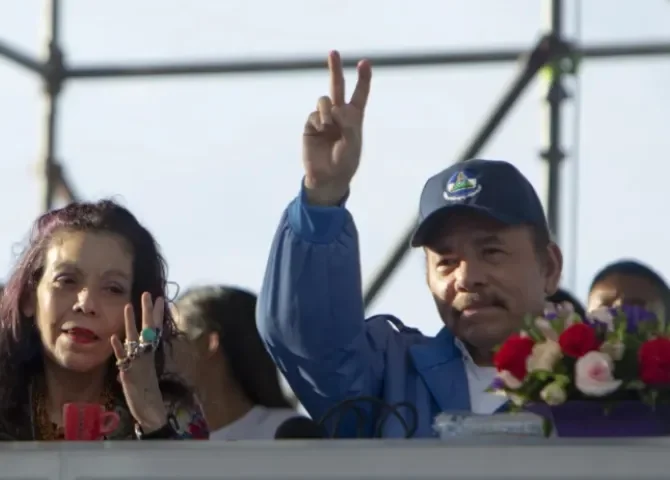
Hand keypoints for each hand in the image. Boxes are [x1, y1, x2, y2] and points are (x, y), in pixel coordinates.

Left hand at [111, 292, 167, 432]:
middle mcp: (146, 356)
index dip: (157, 315)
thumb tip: (127, 349)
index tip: (160, 299)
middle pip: (148, 330)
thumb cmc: (147, 392)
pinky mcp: (129, 373)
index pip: (155, 330)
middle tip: (148, 295)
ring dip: (131, 323)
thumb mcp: (145, 372)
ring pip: (134, 339)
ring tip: (128, 306)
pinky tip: (114, 337)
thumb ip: (136, 359)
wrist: (151, 411)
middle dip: (148, 312)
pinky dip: (118, 348)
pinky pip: (123, 358)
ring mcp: (138, 363)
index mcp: (151, 354)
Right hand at [303, 50, 371, 205]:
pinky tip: (322, 130)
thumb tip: (336, 109)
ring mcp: (324, 119)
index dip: (363, 78)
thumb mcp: (352, 145)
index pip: (359, 94)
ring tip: (330, 124)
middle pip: (338, 86)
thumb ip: (348, 125)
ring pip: (324, 100)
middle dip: (335, 69)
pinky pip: (314, 114)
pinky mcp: (311, 125)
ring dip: (328, 108)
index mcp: (354, 118)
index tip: (364, 63)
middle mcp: (339, 115)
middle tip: (333, 52)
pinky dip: (320, 120)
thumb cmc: (345, 163)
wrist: (327, 178)